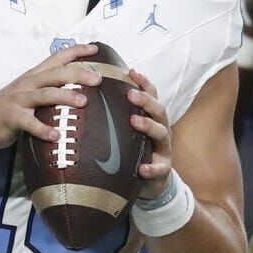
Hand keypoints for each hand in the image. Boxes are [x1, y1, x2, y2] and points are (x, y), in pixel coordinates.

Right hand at [0, 43, 102, 152]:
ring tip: (83, 102)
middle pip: (55, 74)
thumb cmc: (9, 110)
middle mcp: (27, 84)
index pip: (56, 58)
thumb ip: (48, 89)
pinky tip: (56, 135)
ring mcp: (18, 100)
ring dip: (65, 97)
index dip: (75, 51)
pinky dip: (43, 129)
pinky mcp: (11, 117)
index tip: (94, 49)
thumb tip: (80, 92)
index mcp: (33, 76)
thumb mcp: (28, 93)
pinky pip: (29, 123)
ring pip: (44, 94)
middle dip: (78, 74)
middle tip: (97, 79)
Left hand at [127, 68, 173, 198]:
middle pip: (159, 111)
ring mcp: (164, 149)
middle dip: (146, 101)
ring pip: (162, 134)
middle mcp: (161, 129)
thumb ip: (118, 115)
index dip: (144, 83)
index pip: (151, 95)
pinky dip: (151, 168)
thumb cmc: (135, 150)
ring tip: (134, 121)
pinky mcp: (163, 170)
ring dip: (149, 126)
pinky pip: (159, 168)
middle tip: (130, 94)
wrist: (151, 181)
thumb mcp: (129, 131)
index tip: (132, 72)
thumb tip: (89, 95)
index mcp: (152, 118)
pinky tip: (142, 169)